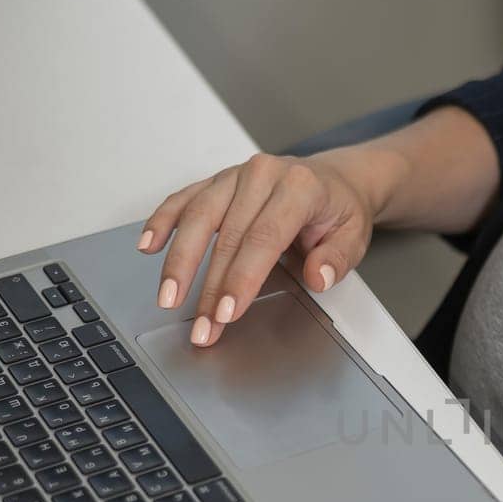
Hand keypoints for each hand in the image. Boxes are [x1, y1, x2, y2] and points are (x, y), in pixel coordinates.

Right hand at [139, 149, 393, 347]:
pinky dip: (163, 221)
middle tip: (201, 325)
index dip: (242, 279)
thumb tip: (317, 277)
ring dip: (179, 261)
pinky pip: (184, 199)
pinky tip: (148, 245)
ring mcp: (236, 175)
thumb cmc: (339, 209)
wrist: (335, 179)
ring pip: (198, 217)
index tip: (226, 312)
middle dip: (210, 287)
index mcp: (299, 187)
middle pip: (227, 236)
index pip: (264, 238)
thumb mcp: (354, 236)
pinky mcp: (217, 181)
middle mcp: (263, 175)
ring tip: (168, 297)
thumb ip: (337, 259)